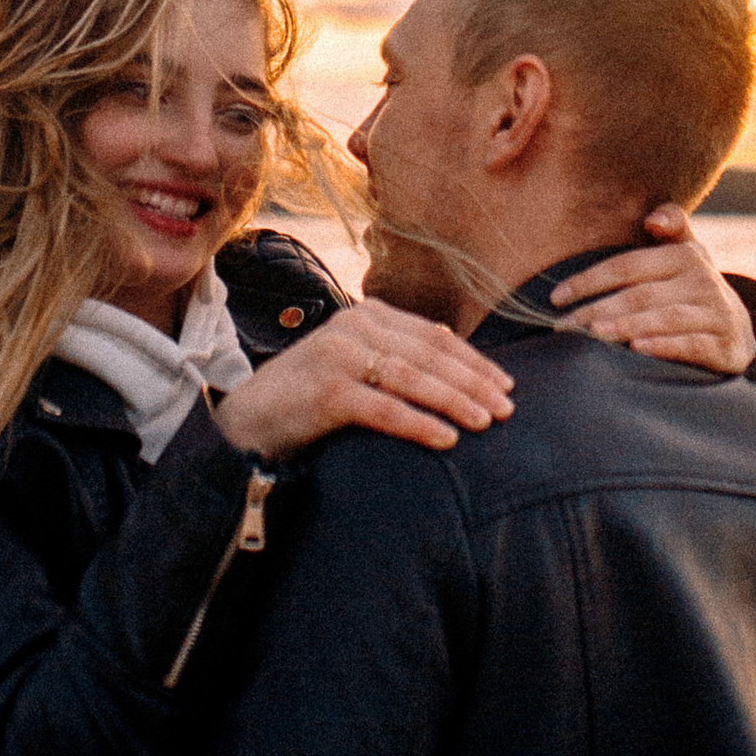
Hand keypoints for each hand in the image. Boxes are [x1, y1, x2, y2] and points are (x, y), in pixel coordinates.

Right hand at [213, 301, 515, 457]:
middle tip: (508, 408)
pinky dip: (419, 424)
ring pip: (412, 377)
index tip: (506, 385)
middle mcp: (353, 326)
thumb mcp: (356, 366)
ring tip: (487, 422)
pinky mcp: (324, 391)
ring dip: (455, 401)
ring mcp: (337, 356)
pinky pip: (383, 408)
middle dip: (473, 382)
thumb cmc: (309, 398)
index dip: (473, 361)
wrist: (246, 421)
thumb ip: (397, 360)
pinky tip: (447, 439)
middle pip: (429, 355)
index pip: (433, 336)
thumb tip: (458, 368)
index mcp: (367, 315)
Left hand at [548, 206, 754, 372]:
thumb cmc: (694, 292)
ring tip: (594, 334)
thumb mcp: (687, 255)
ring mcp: (717, 313)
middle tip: (566, 325)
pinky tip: (638, 348)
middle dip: (600, 308)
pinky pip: (692, 344)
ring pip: (665, 318)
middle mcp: (703, 281)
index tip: (557, 297)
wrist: (739, 335)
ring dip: (628, 325)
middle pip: (642, 294)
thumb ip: (672, 227)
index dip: (591, 279)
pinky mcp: (726, 344)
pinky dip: (665, 345)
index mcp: (686, 255)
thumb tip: (652, 218)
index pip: (628, 265)